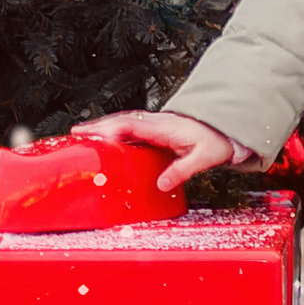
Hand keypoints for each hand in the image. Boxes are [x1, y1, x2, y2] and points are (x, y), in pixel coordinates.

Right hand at [75, 108, 241, 196]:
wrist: (226, 129)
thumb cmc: (216, 141)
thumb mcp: (204, 158)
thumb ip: (182, 170)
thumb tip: (162, 184)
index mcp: (165, 127)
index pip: (133, 125)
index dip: (112, 129)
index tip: (95, 135)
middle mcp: (157, 122)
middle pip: (122, 120)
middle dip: (98, 126)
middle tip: (76, 132)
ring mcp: (155, 124)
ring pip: (124, 121)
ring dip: (103, 125)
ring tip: (82, 133)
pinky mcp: (156, 128)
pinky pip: (130, 126)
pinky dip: (114, 129)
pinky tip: (105, 136)